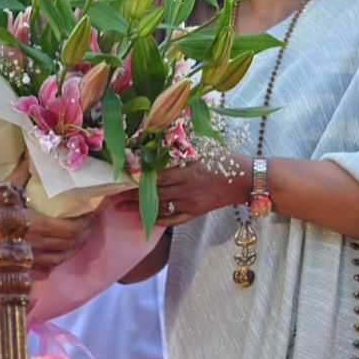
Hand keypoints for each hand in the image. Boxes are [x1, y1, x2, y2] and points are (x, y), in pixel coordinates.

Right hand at [6, 154, 97, 270]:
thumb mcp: (4, 187)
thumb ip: (21, 171)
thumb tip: (31, 152)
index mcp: (36, 224)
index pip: (71, 229)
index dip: (85, 222)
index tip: (91, 211)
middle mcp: (37, 243)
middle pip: (71, 243)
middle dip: (85, 232)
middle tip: (89, 220)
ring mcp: (31, 256)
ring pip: (63, 256)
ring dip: (76, 245)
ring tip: (81, 233)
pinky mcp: (24, 262)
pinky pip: (51, 263)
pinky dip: (62, 255)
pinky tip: (64, 247)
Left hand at [116, 153, 251, 226]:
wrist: (246, 180)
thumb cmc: (226, 159)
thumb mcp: (204, 148)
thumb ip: (182, 146)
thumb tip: (159, 139)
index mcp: (188, 170)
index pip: (157, 176)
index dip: (138, 178)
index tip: (121, 176)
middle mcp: (187, 188)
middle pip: (154, 193)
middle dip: (131, 194)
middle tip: (111, 192)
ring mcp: (191, 203)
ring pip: (160, 206)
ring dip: (138, 207)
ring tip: (119, 206)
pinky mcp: (195, 213)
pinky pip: (173, 219)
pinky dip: (157, 219)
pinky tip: (143, 218)